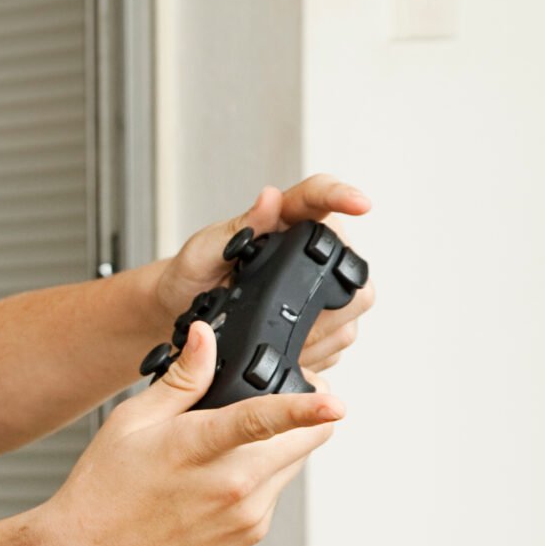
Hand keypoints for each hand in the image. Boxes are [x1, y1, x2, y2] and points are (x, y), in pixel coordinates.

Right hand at [29, 319, 341, 545]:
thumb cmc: (100, 492)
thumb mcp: (130, 423)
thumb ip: (179, 380)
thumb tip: (205, 339)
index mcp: (197, 449)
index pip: (262, 420)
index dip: (306, 408)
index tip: (336, 402)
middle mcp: (230, 486)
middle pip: (306, 438)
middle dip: (301, 416)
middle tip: (271, 406)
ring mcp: (244, 515)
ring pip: (292, 465)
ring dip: (276, 449)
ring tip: (222, 454)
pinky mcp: (247, 536)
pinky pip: (273, 495)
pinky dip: (257, 482)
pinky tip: (211, 487)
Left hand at [152, 174, 375, 374]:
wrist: (182, 316)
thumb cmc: (191, 276)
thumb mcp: (202, 251)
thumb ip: (238, 228)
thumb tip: (269, 199)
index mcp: (284, 219)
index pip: (319, 196)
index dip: (342, 196)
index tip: (362, 204)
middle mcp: (312, 249)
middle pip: (351, 263)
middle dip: (324, 293)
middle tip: (281, 312)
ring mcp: (322, 285)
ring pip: (354, 305)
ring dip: (319, 329)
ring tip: (274, 334)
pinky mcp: (325, 320)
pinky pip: (341, 336)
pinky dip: (317, 349)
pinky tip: (287, 349)